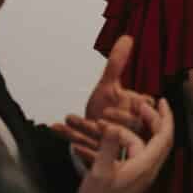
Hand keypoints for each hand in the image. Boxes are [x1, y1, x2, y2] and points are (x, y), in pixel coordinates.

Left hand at [61, 37, 151, 167]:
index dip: (126, 113)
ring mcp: (108, 146)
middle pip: (119, 131)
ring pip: (98, 139)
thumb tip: (127, 37)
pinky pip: (81, 147)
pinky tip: (55, 126)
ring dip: (82, 130)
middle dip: (106, 125)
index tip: (112, 107)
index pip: (137, 115)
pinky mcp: (93, 155)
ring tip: (68, 118)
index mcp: (134, 116)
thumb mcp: (109, 86)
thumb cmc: (105, 107)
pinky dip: (67, 136)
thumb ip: (117, 63)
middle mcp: (125, 133)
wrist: (91, 132)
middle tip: (97, 118)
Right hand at [72, 94, 174, 192]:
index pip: (165, 136)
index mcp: (146, 166)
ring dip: (132, 131)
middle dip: (152, 119)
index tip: (161, 101)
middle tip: (142, 105)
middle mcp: (148, 169)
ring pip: (142, 145)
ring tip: (113, 122)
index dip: (165, 116)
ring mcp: (141, 173)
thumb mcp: (100, 171)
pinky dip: (125, 143)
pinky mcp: (133, 177)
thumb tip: (114, 127)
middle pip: (158, 138)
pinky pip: (134, 153)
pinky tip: (112, 137)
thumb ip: (108, 147)